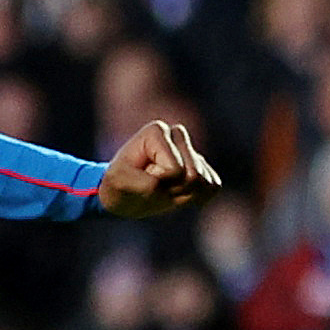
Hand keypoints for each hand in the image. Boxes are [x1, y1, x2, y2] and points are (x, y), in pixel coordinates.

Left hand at [98, 119, 220, 218]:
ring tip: (163, 188)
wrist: (125, 194)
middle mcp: (177, 134)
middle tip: (152, 186)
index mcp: (156, 131)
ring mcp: (191, 150)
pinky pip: (213, 187)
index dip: (159, 182)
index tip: (141, 177)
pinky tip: (176, 192)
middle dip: (172, 189)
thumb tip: (161, 186)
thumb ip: (136, 183)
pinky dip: (195, 198)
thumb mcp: (116, 183)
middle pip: (194, 176)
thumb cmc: (118, 185)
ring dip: (183, 195)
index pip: (175, 170)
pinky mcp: (203, 166)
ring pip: (205, 183)